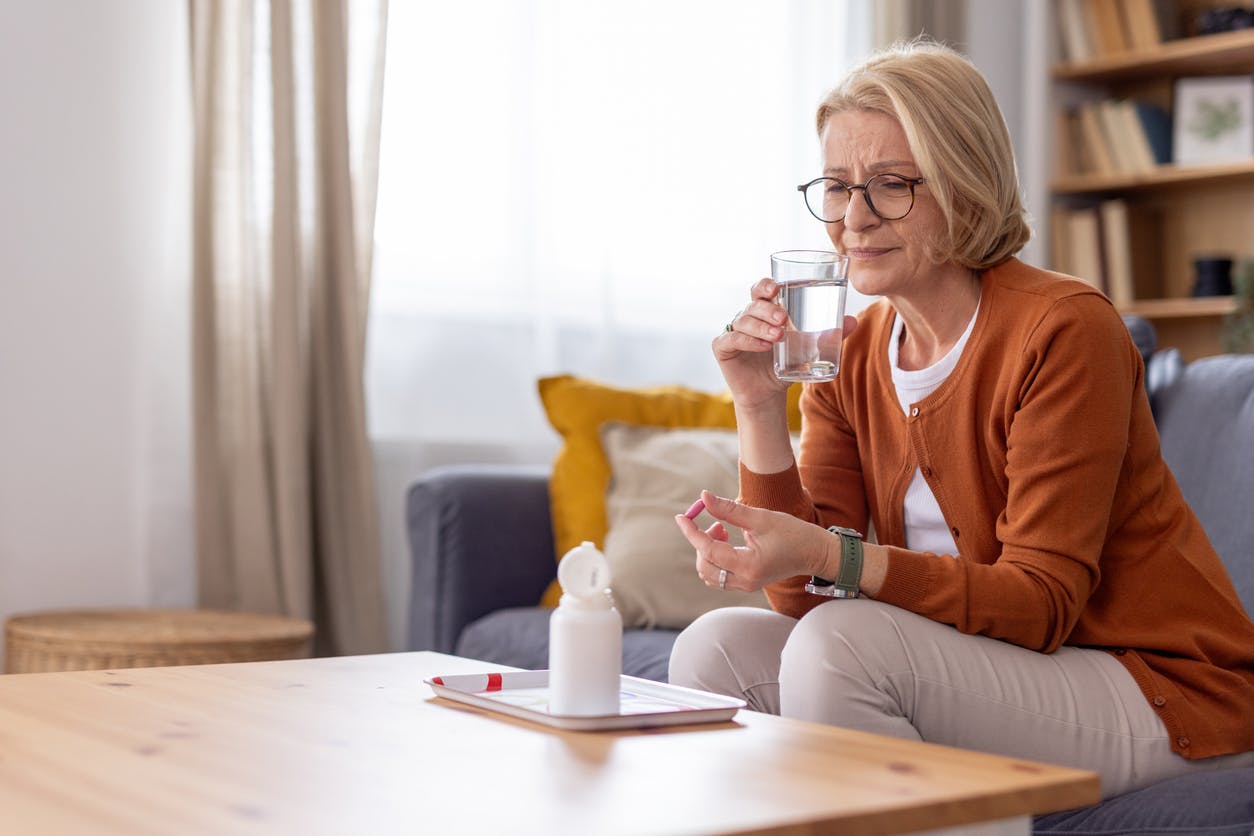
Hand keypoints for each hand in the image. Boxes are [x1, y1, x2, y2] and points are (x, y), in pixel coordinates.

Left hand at [673, 490, 839, 592]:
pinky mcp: (747, 582)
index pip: (708, 550)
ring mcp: (746, 585)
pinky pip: (719, 575)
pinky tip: (727, 539)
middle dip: (702, 542)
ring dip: (708, 551)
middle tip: (717, 523)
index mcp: (748, 566)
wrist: (816, 553)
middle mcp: (745, 581)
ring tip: (723, 529)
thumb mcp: (761, 518)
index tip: (681, 517)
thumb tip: (704, 497)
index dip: (691, 533)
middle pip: (705, 566)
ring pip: (709, 573)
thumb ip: (729, 510)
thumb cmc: (793, 533)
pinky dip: (715, 557)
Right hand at [715, 278, 857, 413]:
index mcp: (765, 310)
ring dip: (760, 326)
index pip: (761, 289)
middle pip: (753, 303)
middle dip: (768, 309)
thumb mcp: (810, 348)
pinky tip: (762, 346)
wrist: (769, 394)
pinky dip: (747, 340)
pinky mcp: (723, 348)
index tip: (777, 288)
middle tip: (784, 319)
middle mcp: (747, 317)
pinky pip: (731, 339)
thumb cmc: (787, 364)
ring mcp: (733, 331)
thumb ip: (829, 334)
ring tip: (777, 336)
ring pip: (743, 320)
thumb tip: (853, 321)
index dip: (766, 285)